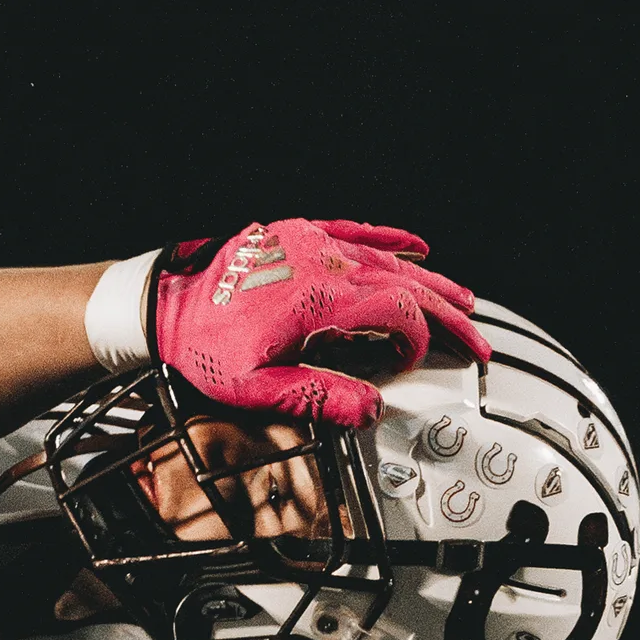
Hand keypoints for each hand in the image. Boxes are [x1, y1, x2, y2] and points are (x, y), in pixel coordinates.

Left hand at [153, 219, 490, 426]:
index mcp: (321, 299)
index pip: (398, 312)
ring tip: (463, 299)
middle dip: (447, 314)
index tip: (418, 362)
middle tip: (476, 338)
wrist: (163, 305)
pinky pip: (356, 231)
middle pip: (405, 284)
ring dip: (429, 281)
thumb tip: (368, 408)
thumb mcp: (255, 387)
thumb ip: (316, 396)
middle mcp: (324, 263)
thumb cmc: (202, 346)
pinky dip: (390, 239)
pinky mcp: (298, 235)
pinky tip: (417, 245)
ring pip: (388, 259)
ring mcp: (312, 244)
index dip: (420, 339)